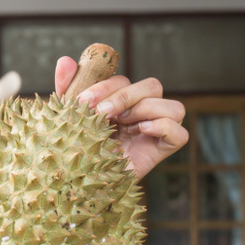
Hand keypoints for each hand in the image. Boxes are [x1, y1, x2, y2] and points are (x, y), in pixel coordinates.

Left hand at [55, 57, 186, 179]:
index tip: (83, 102)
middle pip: (152, 86)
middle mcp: (141, 113)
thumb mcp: (68, 117)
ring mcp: (154, 131)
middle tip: (101, 113)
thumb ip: (67, 89)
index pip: (123, 80)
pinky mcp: (162, 150)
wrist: (77, 184)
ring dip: (145, 110)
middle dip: (125, 95)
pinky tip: (140, 131)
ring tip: (121, 124)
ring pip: (174, 106)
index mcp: (120, 102)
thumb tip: (64, 60)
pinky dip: (165, 128)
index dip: (105, 86)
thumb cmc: (74, 150)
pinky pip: (180, 134)